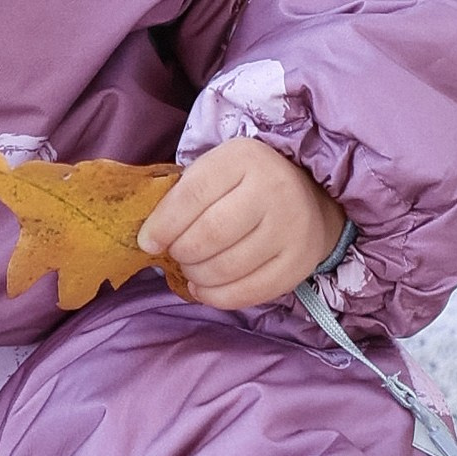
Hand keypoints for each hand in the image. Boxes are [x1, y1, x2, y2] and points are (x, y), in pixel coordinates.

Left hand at [141, 140, 344, 309]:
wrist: (308, 200)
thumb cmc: (244, 185)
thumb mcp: (215, 172)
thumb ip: (182, 197)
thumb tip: (149, 239)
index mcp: (244, 159)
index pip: (193, 194)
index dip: (163, 224)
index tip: (148, 242)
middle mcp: (273, 190)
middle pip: (210, 234)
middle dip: (181, 252)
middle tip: (176, 255)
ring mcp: (290, 229)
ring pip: (227, 267)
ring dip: (197, 276)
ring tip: (191, 269)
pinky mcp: (298, 264)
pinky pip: (248, 292)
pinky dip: (216, 297)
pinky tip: (204, 289)